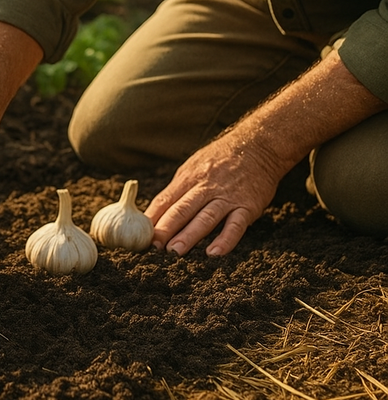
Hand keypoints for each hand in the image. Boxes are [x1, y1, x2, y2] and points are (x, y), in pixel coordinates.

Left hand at [144, 132, 283, 255]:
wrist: (258, 145)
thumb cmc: (220, 159)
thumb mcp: (194, 167)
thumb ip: (178, 189)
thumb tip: (156, 212)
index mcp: (189, 178)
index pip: (166, 200)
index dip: (153, 218)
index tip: (142, 236)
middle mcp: (205, 187)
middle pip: (182, 209)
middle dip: (166, 228)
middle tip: (154, 247)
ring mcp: (226, 197)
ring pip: (205, 218)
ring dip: (189, 235)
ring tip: (175, 251)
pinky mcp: (247, 206)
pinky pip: (235, 225)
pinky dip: (225, 239)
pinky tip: (214, 253)